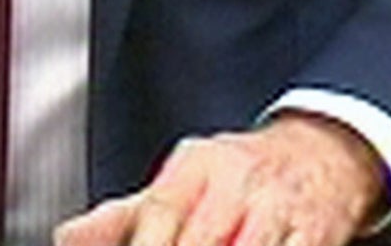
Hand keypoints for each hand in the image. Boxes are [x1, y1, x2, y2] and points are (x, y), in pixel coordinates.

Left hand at [54, 115, 387, 245]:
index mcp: (198, 165)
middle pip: (202, 237)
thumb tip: (66, 238)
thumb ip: (123, 217)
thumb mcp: (182, 182)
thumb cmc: (238, 176)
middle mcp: (239, 181)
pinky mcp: (317, 234)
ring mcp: (280, 209)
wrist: (324, 155)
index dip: (145, 244)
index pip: (160, 210)